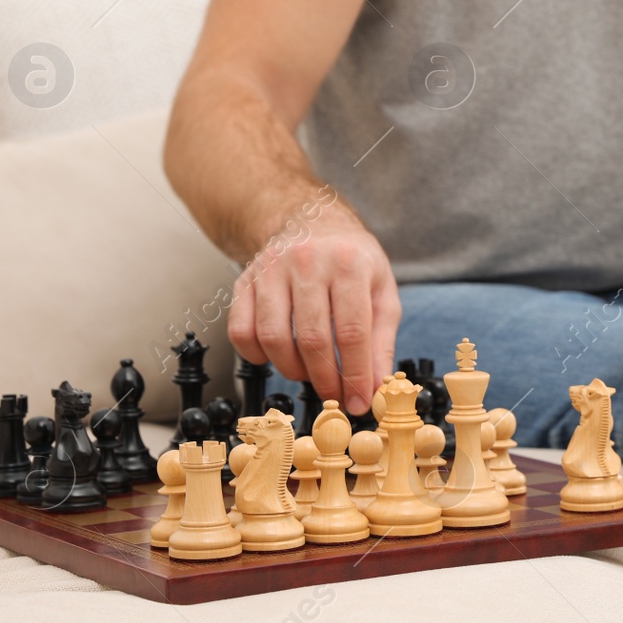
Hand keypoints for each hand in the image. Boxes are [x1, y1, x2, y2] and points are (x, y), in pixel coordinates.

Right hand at [227, 207, 398, 414]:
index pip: (352, 332)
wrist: (311, 221)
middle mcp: (308, 262)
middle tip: (334, 396)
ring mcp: (271, 270)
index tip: (359, 402)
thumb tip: (375, 389)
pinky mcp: (245, 280)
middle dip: (325, 379)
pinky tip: (275, 357)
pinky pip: (240, 330)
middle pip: (311, 339)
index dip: (355, 374)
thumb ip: (381, 341)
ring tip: (309, 374)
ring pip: (273, 337)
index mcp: (349, 264)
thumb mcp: (382, 293)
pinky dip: (255, 355)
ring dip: (292, 370)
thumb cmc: (353, 262)